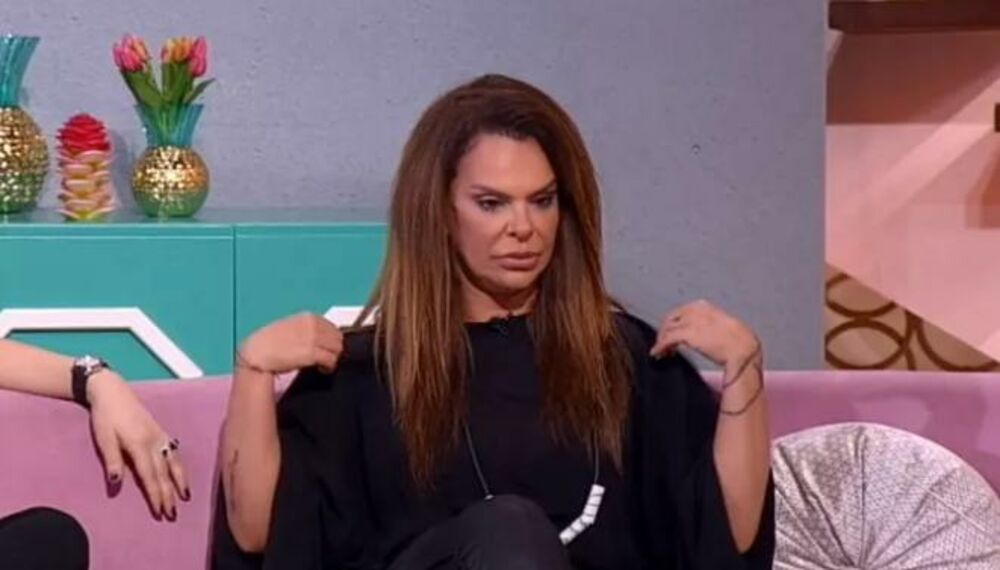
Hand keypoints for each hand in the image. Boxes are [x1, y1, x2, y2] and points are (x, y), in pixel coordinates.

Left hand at [87, 371, 188, 519]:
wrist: (114, 392)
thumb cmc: (105, 416)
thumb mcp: (104, 438)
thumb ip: (112, 460)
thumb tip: (116, 483)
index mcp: (139, 445)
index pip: (150, 476)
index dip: (156, 495)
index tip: (160, 512)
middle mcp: (154, 442)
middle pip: (164, 473)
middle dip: (169, 494)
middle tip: (173, 514)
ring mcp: (160, 436)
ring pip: (174, 462)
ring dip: (180, 481)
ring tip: (186, 496)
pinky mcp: (161, 432)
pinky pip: (174, 452)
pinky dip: (180, 465)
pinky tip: (182, 473)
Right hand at [238, 312, 343, 374]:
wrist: (256, 353)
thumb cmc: (269, 342)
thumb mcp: (290, 327)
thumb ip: (307, 329)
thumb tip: (323, 337)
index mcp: (308, 317)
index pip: (332, 327)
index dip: (330, 340)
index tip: (324, 349)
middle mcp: (313, 324)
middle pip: (338, 338)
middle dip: (333, 349)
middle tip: (325, 358)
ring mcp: (313, 338)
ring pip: (337, 349)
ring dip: (332, 358)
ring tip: (322, 364)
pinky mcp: (311, 353)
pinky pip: (331, 360)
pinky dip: (329, 367)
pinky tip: (321, 369)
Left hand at [649, 299, 760, 368]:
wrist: (743, 349)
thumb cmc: (738, 341)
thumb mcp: (721, 325)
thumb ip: (708, 324)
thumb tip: (702, 333)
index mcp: (703, 306)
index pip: (680, 312)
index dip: (673, 324)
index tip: (671, 334)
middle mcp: (694, 310)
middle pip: (670, 319)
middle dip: (665, 331)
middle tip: (663, 345)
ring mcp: (690, 321)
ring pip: (666, 329)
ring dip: (661, 340)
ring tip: (661, 352)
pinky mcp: (686, 334)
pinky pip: (666, 339)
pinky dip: (660, 346)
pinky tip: (658, 353)